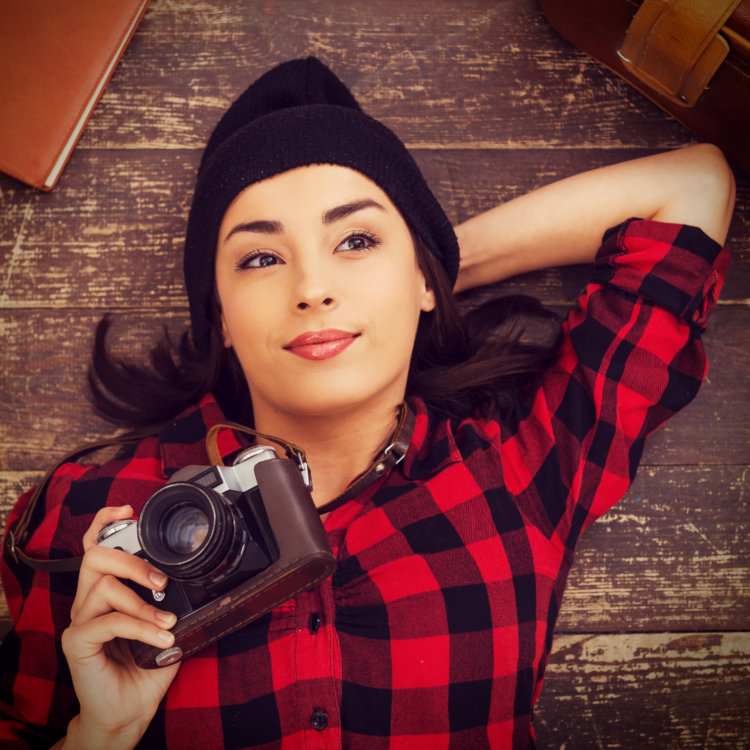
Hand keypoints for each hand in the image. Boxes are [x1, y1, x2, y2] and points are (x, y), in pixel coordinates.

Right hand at [59, 505, 180, 749]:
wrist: (130, 710)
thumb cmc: (148, 665)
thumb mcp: (169, 623)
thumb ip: (176, 599)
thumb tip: (205, 579)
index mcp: (106, 589)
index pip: (97, 545)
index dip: (107, 522)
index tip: (130, 510)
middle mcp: (88, 600)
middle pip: (96, 556)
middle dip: (133, 560)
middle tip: (162, 580)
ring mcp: (80, 620)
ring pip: (104, 586)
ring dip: (142, 601)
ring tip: (166, 619)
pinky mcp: (77, 642)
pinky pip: (108, 621)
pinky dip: (139, 625)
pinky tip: (158, 637)